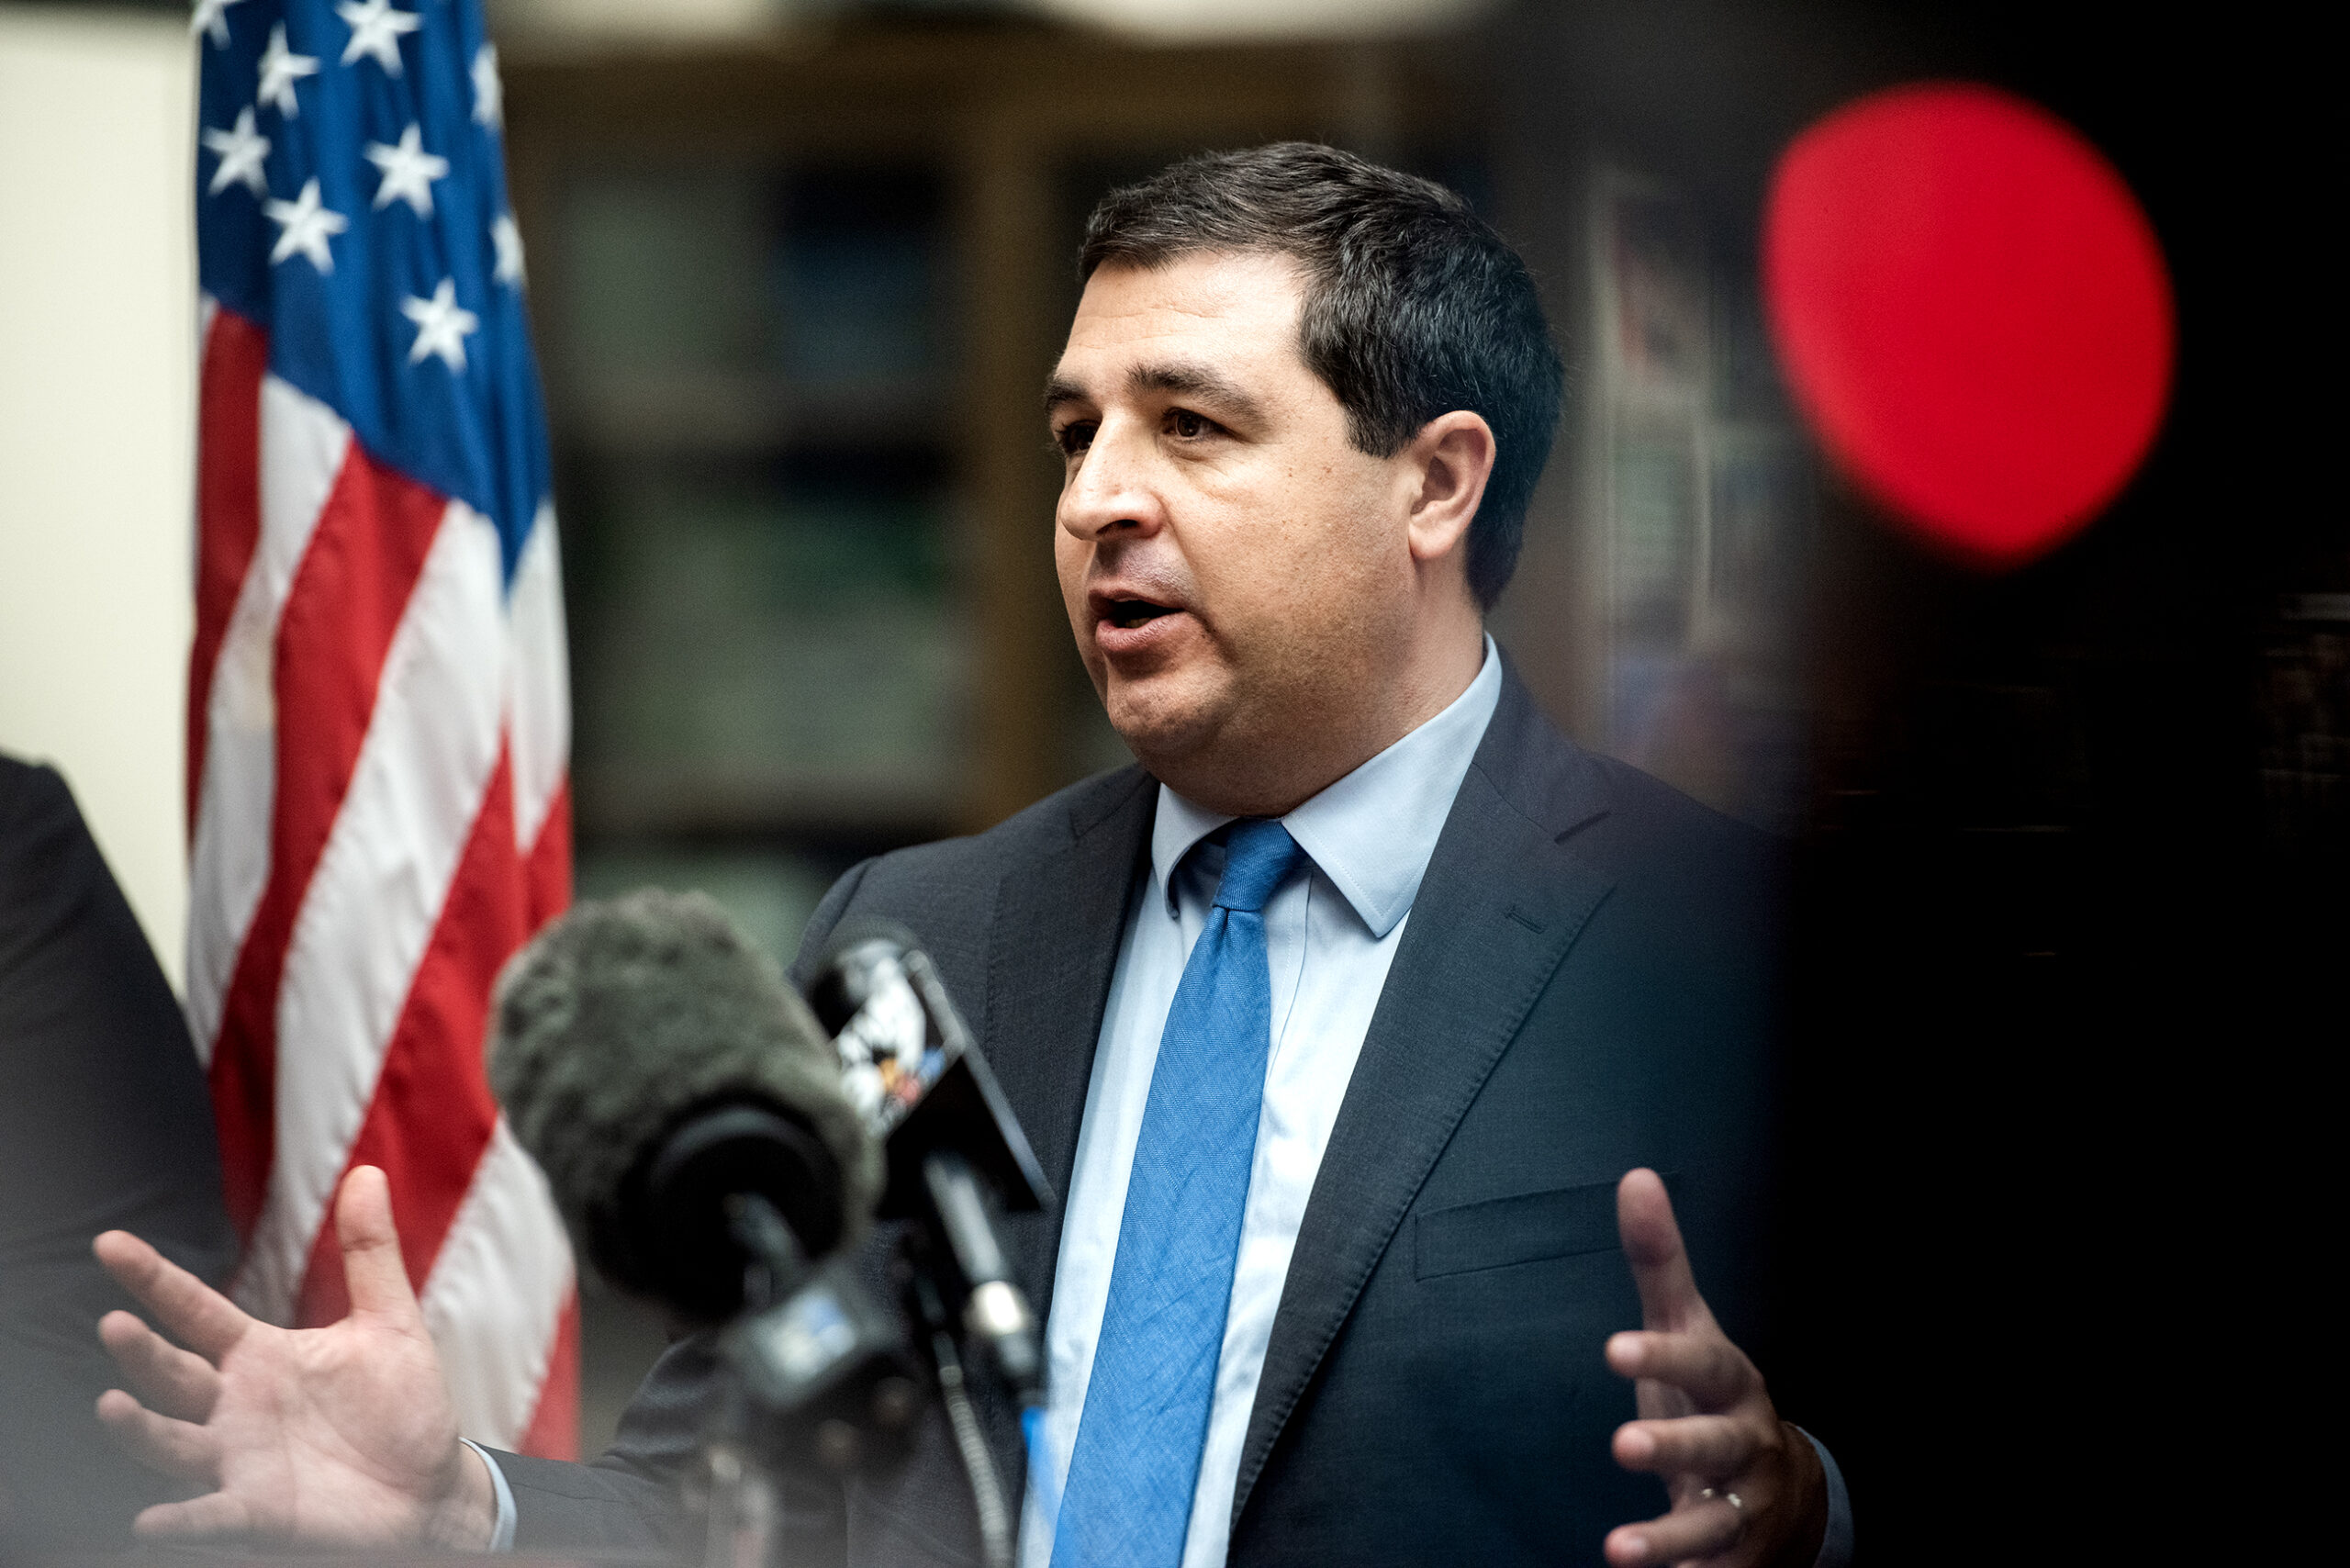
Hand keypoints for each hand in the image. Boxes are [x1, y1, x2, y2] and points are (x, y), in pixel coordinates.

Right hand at [92, 1166, 495, 1547]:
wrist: (429, 1486)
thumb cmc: (402, 1405)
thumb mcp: (389, 1322)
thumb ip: (369, 1252)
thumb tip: (367, 1171)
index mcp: (261, 1355)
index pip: (196, 1310)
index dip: (154, 1278)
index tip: (111, 1244)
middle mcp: (236, 1406)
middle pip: (174, 1375)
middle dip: (142, 1352)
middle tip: (116, 1324)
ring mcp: (240, 1460)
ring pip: (173, 1443)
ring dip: (141, 1429)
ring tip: (113, 1405)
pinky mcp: (259, 1511)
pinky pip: (210, 1516)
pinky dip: (182, 1519)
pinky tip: (152, 1520)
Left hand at [1603, 1169, 1825, 1567]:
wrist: (1781, 1488)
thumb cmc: (1712, 1396)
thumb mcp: (1687, 1329)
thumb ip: (1659, 1262)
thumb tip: (1635, 1176)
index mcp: (1730, 1382)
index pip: (1700, 1363)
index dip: (1662, 1355)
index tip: (1614, 1349)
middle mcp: (1744, 1443)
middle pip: (1713, 1443)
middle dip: (1674, 1446)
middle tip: (1622, 1446)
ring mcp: (1743, 1504)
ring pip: (1712, 1521)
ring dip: (1668, 1538)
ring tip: (1617, 1550)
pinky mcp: (1735, 1557)